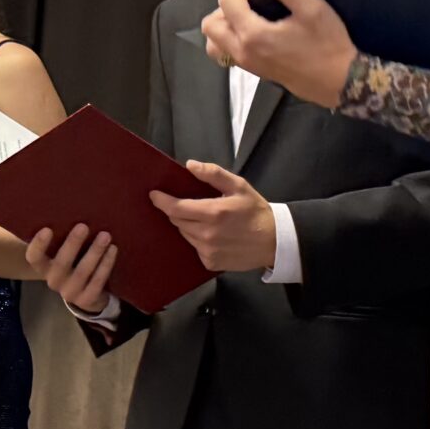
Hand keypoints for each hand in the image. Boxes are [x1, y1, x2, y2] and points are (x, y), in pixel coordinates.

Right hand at [25, 223, 117, 317]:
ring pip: (82, 272)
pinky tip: (113, 249)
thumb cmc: (73, 263)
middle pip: (61, 263)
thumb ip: (62, 237)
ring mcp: (70, 293)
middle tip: (83, 226)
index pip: (34, 257)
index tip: (47, 229)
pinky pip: (97, 281)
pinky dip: (106, 264)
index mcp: (43, 267)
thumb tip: (69, 206)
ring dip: (95, 252)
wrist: (87, 294)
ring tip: (106, 236)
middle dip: (73, 244)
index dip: (38, 245)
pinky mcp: (86, 300)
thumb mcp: (63, 252)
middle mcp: (53, 281)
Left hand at [150, 160, 276, 271]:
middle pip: (177, 221)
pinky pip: (195, 248)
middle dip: (178, 211)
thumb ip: (213, 174)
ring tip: (206, 220)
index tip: (154, 195)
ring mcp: (208, 251)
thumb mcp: (239, 186)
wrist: (274, 241)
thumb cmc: (256, 211)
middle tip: (189, 205)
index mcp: (213, 212)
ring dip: (188, 225)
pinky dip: (198, 240)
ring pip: (185, 234)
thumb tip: (190, 165)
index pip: (176, 208)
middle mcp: (207, 234)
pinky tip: (213, 236)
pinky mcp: (211, 263)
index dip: (162, 201)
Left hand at [199, 0, 355, 107]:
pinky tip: (259, 34)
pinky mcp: (255, 72)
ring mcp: (247, 65)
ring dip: (225, 28)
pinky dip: (233, 41)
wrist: (340, 80)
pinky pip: (228, 55)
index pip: (225, 1)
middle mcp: (243, 52)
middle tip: (254, 6)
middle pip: (210, 25)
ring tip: (251, 20)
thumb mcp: (310, 7)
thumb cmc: (328, 43)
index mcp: (252, 34)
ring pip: (215, 44)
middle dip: (226, 9)